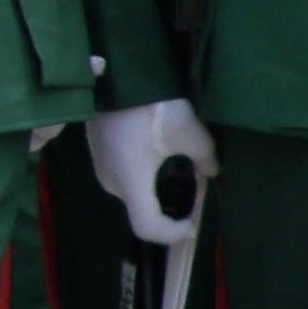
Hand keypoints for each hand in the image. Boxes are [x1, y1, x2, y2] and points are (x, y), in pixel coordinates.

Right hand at [84, 99, 216, 251]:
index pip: (148, 228)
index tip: (194, 223)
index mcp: (132, 183)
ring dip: (156, 188)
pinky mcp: (98, 153)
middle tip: (192, 183)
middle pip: (142, 209)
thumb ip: (205, 158)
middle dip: (169, 206)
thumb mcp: (190, 133)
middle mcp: (112, 183)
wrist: (115, 75)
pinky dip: (143, 174)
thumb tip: (209, 170)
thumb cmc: (151, 108)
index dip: (173, 234)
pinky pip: (124, 176)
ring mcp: (101, 168)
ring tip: (176, 164)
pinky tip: (156, 151)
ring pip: (134, 192)